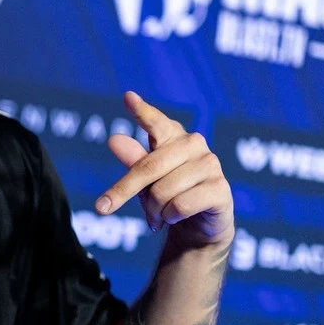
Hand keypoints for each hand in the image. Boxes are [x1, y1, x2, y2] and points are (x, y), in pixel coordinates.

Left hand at [95, 92, 233, 247]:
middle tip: (103, 208)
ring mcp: (210, 164)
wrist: (198, 227)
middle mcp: (194, 144)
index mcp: (173, 136)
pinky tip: (175, 218)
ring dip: (153, 211)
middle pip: (148, 167)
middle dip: (124, 191)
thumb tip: (114, 139)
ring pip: (163, 191)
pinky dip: (170, 217)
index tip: (127, 97)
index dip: (142, 111)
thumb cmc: (168, 196)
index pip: (156, 122)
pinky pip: (180, 205)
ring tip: (157, 216)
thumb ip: (132, 160)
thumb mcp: (145, 180)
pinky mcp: (220, 188)